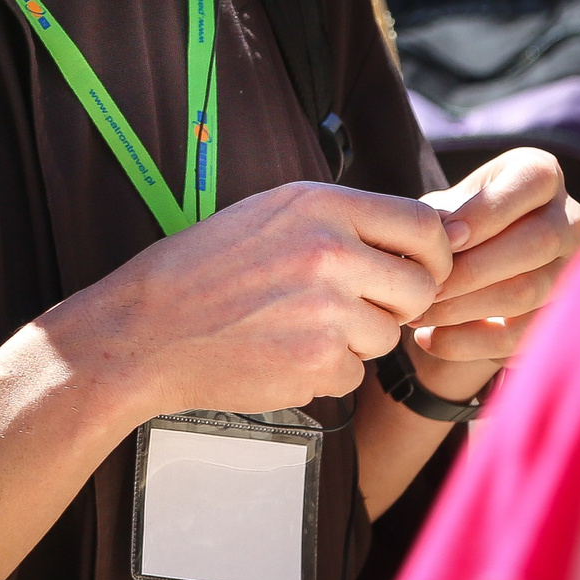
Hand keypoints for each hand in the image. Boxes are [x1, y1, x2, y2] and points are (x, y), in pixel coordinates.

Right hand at [59, 180, 452, 418]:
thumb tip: (418, 237)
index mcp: (319, 205)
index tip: (422, 270)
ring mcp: (326, 310)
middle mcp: (329, 251)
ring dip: (355, 341)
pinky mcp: (318, 363)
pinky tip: (279, 354)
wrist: (145, 330)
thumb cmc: (203, 270)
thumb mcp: (269, 215)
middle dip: (398, 305)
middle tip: (358, 309)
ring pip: (387, 336)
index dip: (434, 254)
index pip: (423, 224)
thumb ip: (340, 221)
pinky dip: (325, 372)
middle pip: (419, 287)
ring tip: (298, 328)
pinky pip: (354, 374)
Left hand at [410, 148, 579, 366]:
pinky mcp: (560, 318)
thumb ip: (440, 216)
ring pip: (530, 291)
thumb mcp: (443, 209)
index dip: (490, 210)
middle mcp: (569, 220)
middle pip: (538, 242)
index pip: (533, 181)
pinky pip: (523, 335)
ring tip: (420, 313)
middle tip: (426, 286)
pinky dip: (470, 342)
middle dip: (473, 269)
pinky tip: (429, 338)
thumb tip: (439, 238)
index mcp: (541, 177)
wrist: (464, 270)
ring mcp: (573, 271)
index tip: (446, 237)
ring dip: (466, 307)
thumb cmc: (452, 226)